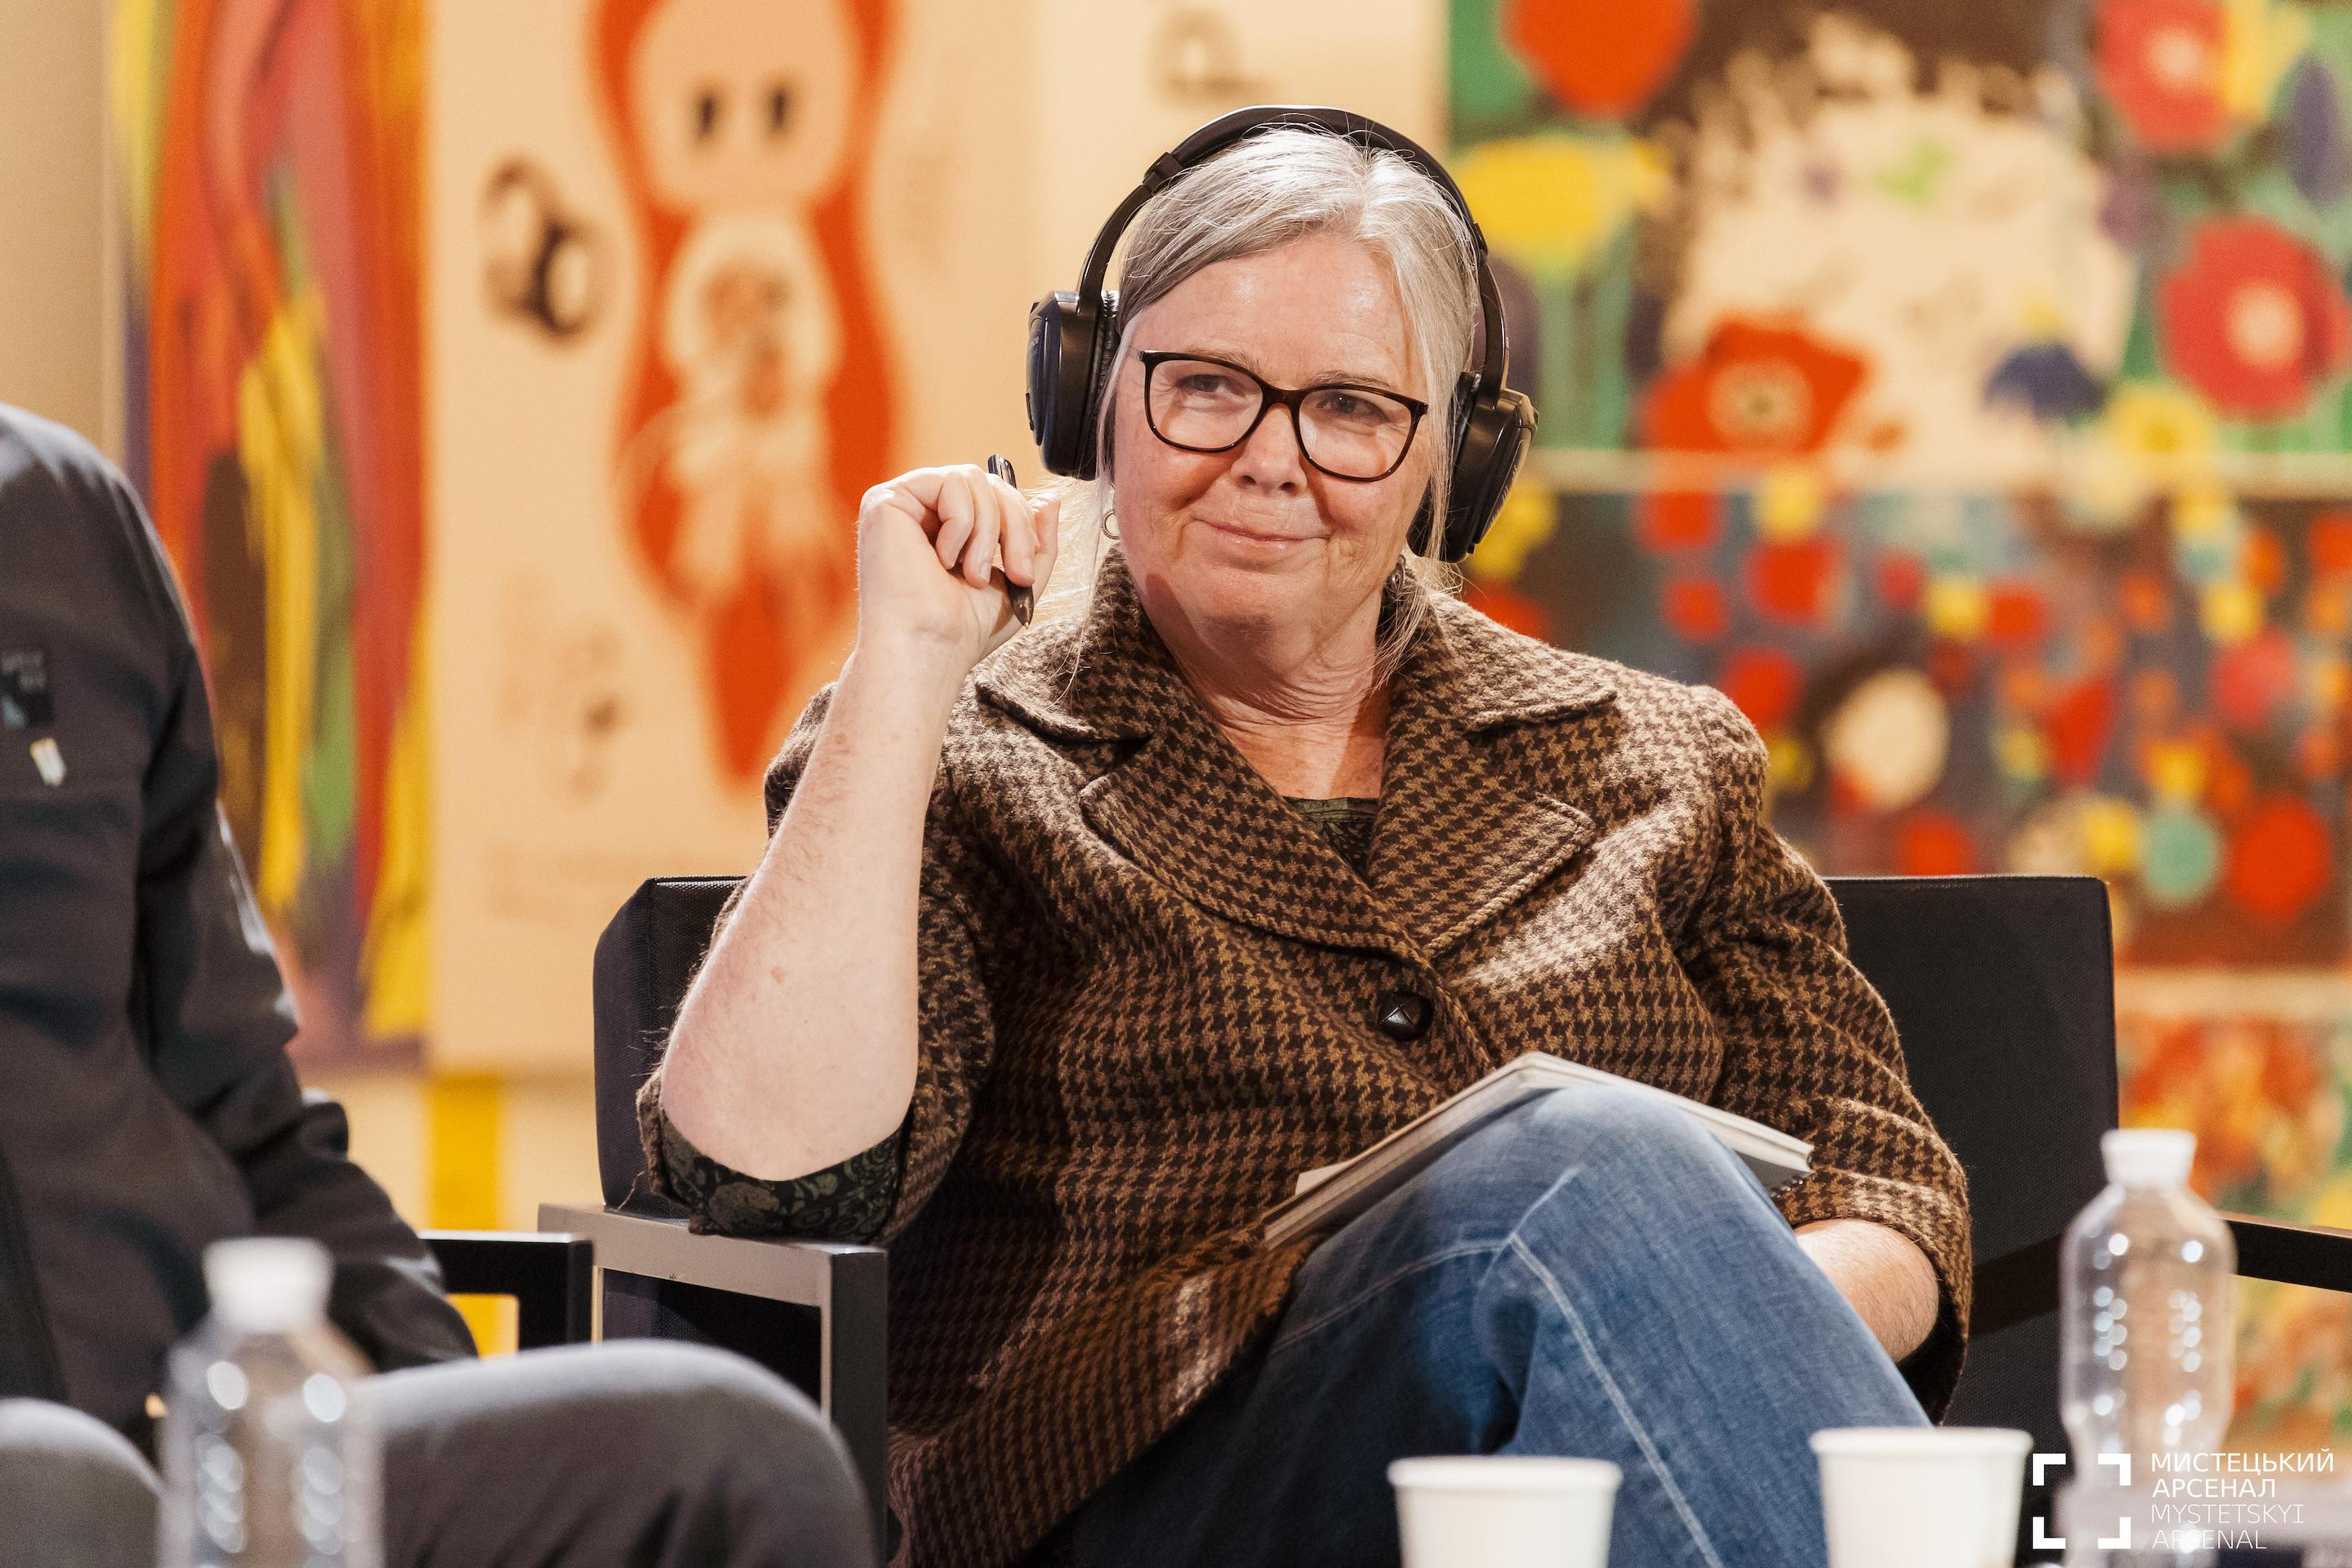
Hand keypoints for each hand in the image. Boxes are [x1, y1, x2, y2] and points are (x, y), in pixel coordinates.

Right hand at [853, 464, 1060, 675]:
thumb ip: (1038, 541)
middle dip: (1014, 526)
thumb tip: (1052, 499)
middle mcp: (921, 512)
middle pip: (987, 482)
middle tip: (1016, 573)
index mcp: (946, 529)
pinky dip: (961, 523)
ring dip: (988, 530)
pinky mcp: (885, 500)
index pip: (994, 495)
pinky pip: (949, 482)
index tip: (1024, 573)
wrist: (930, 650)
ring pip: (972, 478)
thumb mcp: (1018, 581)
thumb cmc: (965, 629)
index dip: (1021, 524)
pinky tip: (942, 560)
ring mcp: (902, 504)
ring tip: (972, 575)